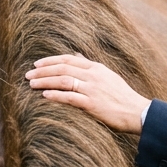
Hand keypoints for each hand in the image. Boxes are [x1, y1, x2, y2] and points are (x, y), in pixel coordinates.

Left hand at [26, 53, 149, 133]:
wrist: (137, 112)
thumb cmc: (122, 96)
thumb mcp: (108, 76)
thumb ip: (91, 66)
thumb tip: (76, 54)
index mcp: (97, 68)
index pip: (69, 59)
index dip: (51, 60)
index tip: (37, 64)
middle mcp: (94, 76)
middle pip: (63, 68)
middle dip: (43, 70)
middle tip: (28, 74)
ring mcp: (93, 89)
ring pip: (63, 81)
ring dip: (45, 81)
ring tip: (32, 84)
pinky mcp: (92, 104)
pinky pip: (70, 97)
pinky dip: (56, 95)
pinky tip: (45, 95)